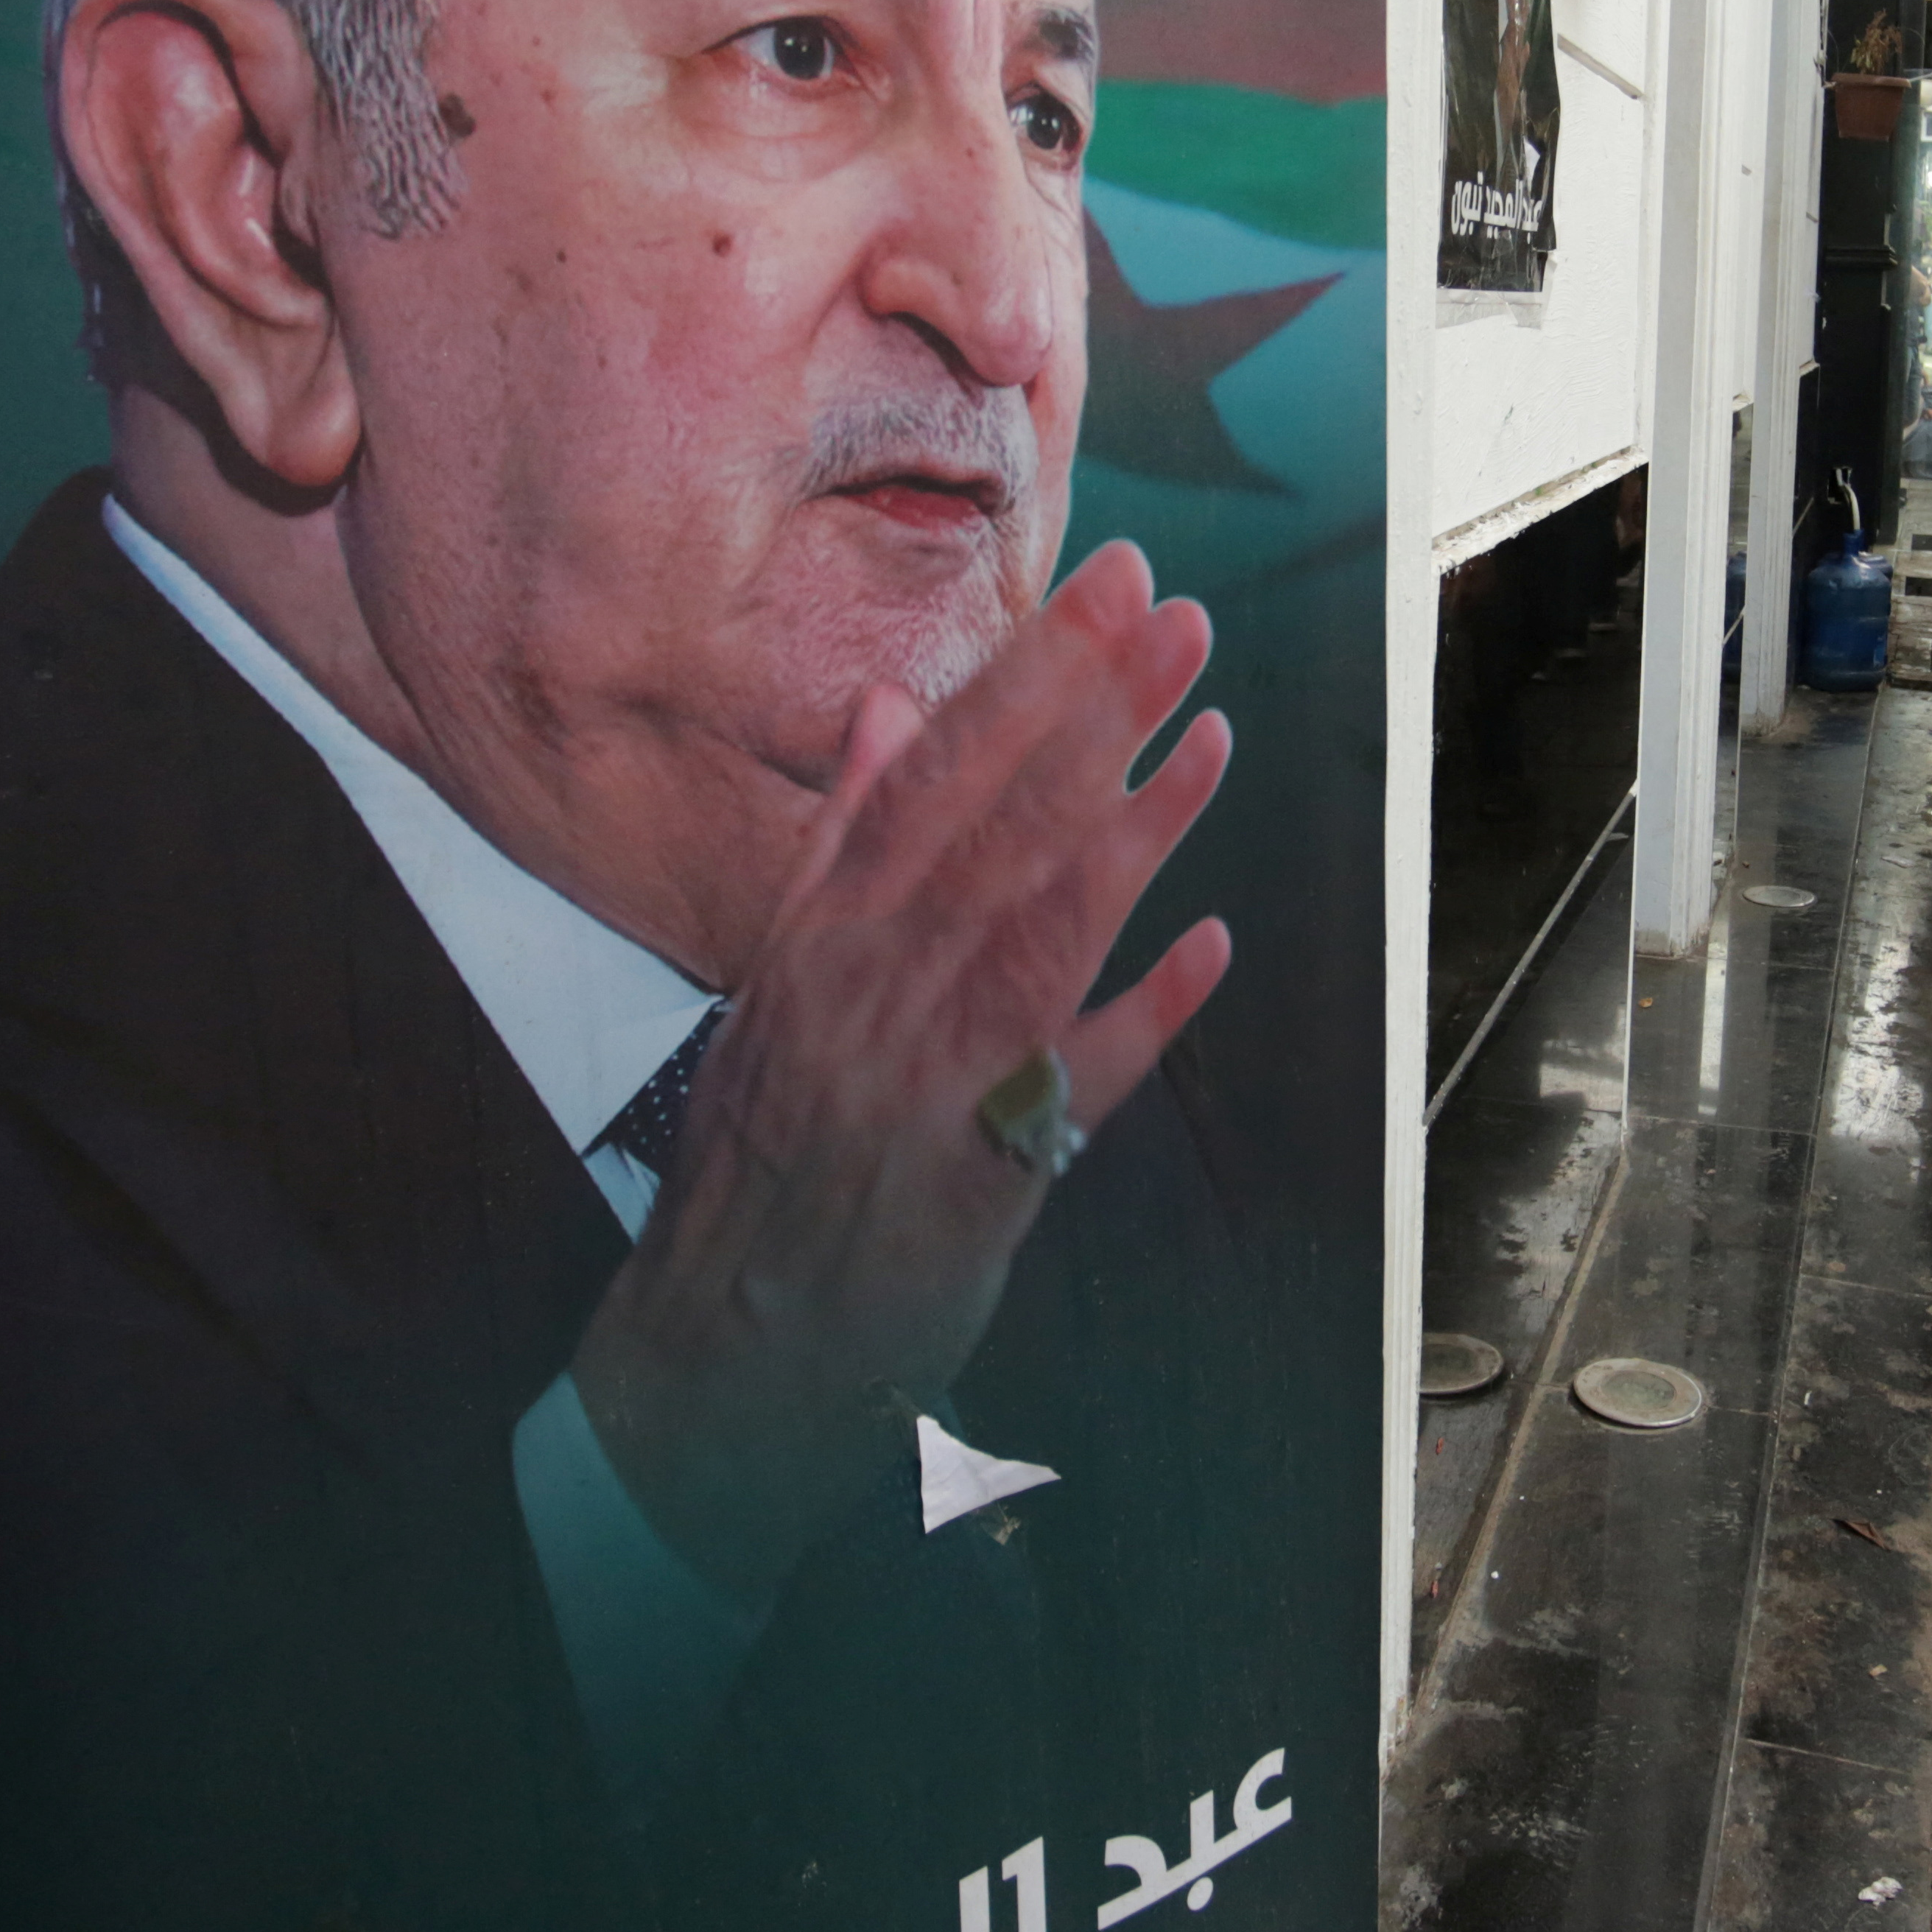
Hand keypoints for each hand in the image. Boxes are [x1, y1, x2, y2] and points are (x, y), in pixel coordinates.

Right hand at [570, 541, 1234, 1599]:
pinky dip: (1147, 1013)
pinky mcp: (985, 1176)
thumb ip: (842, 841)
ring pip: (1043, 927)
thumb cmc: (763, 1149)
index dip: (1030, 671)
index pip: (939, 769)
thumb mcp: (777, 978)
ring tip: (1214, 734)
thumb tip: (887, 705)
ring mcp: (931, 1080)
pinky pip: (1076, 1084)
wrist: (717, 1347)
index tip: (1109, 584)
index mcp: (825, 931)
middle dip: (1096, 712)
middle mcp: (874, 988)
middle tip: (1180, 617)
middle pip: (1001, 826)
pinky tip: (1213, 944)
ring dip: (1138, 827)